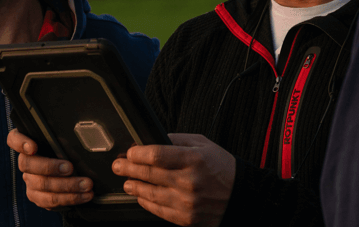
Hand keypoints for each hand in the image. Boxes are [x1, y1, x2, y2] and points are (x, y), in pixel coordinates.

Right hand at [6, 128, 92, 208]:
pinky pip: (50, 201)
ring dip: (67, 186)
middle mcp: (25, 162)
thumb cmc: (68, 149)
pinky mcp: (38, 197)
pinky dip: (70, 198)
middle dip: (50, 167)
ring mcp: (30, 181)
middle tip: (71, 168)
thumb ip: (64, 140)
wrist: (72, 171)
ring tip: (86, 185)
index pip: (14, 139)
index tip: (33, 147)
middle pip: (28, 165)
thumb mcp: (66, 141)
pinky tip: (85, 195)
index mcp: (28, 143)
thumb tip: (72, 141)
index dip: (21, 143)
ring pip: (42, 185)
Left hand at [111, 133, 234, 226]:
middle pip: (149, 174)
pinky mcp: (186, 218)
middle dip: (128, 168)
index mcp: (194, 159)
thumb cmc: (222, 168)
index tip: (129, 152)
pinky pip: (158, 210)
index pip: (156, 155)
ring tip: (126, 181)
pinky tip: (140, 196)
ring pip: (150, 194)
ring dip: (134, 186)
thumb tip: (152, 139)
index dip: (137, 154)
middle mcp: (189, 181)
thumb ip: (177, 140)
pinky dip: (145, 202)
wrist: (241, 196)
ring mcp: (187, 202)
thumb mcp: (204, 144)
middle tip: (118, 166)